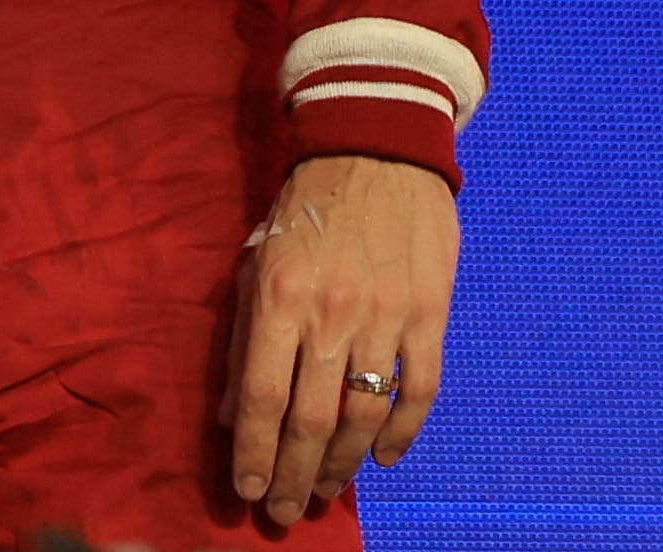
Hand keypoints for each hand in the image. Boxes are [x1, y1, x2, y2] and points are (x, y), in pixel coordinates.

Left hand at [230, 153, 455, 522]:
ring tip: (325, 493)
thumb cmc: (304, 208)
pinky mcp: (430, 315)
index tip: (246, 489)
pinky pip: (420, 391)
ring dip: (342, 465)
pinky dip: (402, 434)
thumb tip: (232, 413)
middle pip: (312, 418)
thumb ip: (243, 338)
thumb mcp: (256, 262)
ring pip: (365, 416)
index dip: (254, 451)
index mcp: (280, 297)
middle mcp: (332, 313)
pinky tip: (380, 459)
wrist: (376, 151)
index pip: (263, 395)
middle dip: (295, 474)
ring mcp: (386, 317)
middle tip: (285, 511)